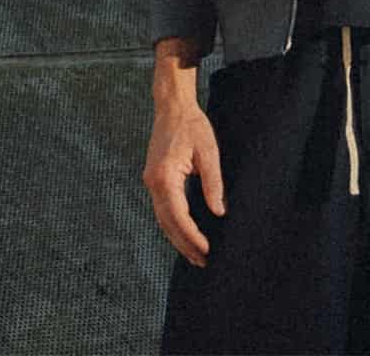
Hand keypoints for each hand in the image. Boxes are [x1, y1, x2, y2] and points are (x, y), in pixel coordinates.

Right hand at [143, 76, 224, 266]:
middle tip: (203, 262)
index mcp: (165, 176)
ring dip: (177, 237)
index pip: (178, 215)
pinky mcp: (154, 178)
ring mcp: (151, 180)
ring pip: (162, 217)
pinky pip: (162, 208)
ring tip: (195, 255)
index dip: (192, 236)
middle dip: (184, 243)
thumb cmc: (191, 126)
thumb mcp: (209, 153)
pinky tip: (184, 233)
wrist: (171, 107)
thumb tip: (218, 212)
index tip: (207, 250)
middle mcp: (153, 181)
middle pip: (167, 221)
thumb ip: (213, 183)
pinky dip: (172, 224)